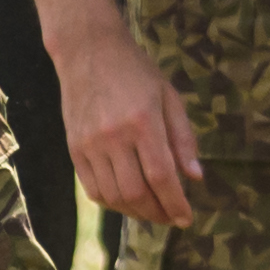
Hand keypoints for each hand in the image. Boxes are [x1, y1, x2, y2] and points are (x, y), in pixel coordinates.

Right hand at [55, 19, 202, 227]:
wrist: (87, 50)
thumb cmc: (135, 71)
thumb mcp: (169, 96)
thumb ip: (183, 138)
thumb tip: (195, 177)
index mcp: (143, 121)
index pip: (161, 176)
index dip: (175, 204)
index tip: (186, 219)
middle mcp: (114, 136)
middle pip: (136, 193)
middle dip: (157, 213)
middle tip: (170, 217)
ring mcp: (90, 144)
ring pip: (114, 196)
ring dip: (135, 212)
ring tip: (151, 211)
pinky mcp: (74, 148)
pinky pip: (92, 189)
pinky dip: (112, 203)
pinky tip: (126, 201)